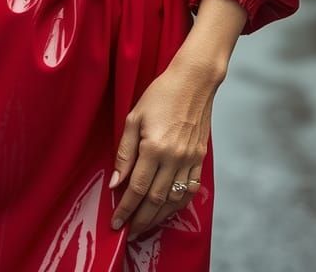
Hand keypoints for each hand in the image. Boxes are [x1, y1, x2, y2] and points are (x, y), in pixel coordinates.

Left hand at [108, 63, 221, 238]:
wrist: (193, 82)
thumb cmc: (160, 95)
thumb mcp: (134, 118)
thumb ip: (124, 153)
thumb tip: (116, 183)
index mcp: (154, 148)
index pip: (136, 188)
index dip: (125, 209)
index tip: (116, 222)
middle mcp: (174, 158)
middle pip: (154, 200)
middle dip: (140, 220)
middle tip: (128, 232)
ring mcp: (189, 160)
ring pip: (173, 200)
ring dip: (158, 217)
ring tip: (145, 226)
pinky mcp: (199, 159)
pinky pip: (190, 191)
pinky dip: (178, 205)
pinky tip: (167, 209)